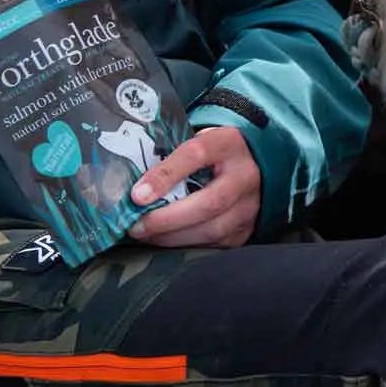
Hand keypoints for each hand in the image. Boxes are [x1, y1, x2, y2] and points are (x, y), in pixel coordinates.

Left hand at [127, 126, 259, 248]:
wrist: (253, 165)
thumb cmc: (213, 153)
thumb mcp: (197, 141)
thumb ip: (172, 155)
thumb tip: (133, 182)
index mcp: (228, 143)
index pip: (196, 154)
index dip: (166, 175)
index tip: (138, 195)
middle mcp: (245, 175)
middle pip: (209, 202)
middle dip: (167, 218)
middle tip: (136, 226)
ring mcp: (249, 205)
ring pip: (212, 229)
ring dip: (173, 237)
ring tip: (146, 236)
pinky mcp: (246, 229)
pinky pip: (214, 244)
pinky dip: (186, 245)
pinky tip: (165, 241)